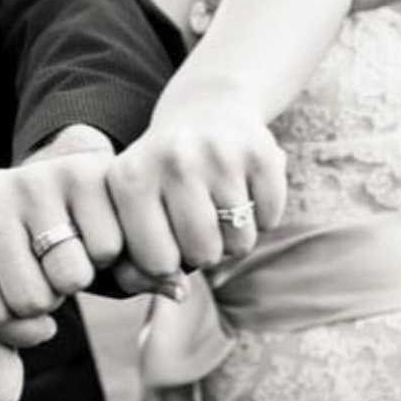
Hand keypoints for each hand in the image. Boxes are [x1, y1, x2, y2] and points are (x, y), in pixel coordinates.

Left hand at [0, 139, 186, 400]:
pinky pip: (108, 249)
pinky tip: (100, 232)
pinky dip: (115, 256)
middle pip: (31, 298)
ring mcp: (33, 178)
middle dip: (51, 297)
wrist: (65, 190)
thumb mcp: (4, 301)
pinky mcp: (83, 171)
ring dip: (82, 276)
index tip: (26, 301)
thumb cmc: (27, 256)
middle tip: (50, 268)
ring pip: (71, 275)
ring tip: (73, 249)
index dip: (20, 328)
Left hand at [106, 89, 287, 278]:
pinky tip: (244, 187)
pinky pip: (270, 220)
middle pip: (202, 256)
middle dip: (203, 250)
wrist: (207, 107)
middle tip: (197, 217)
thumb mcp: (134, 211)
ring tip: (218, 202)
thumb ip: (138, 266)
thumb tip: (178, 292)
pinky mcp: (261, 152)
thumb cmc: (163, 178)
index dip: (166, 260)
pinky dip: (262, 214)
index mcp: (129, 177)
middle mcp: (172, 160)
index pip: (155, 262)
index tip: (163, 233)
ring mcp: (219, 154)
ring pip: (240, 243)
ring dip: (233, 235)